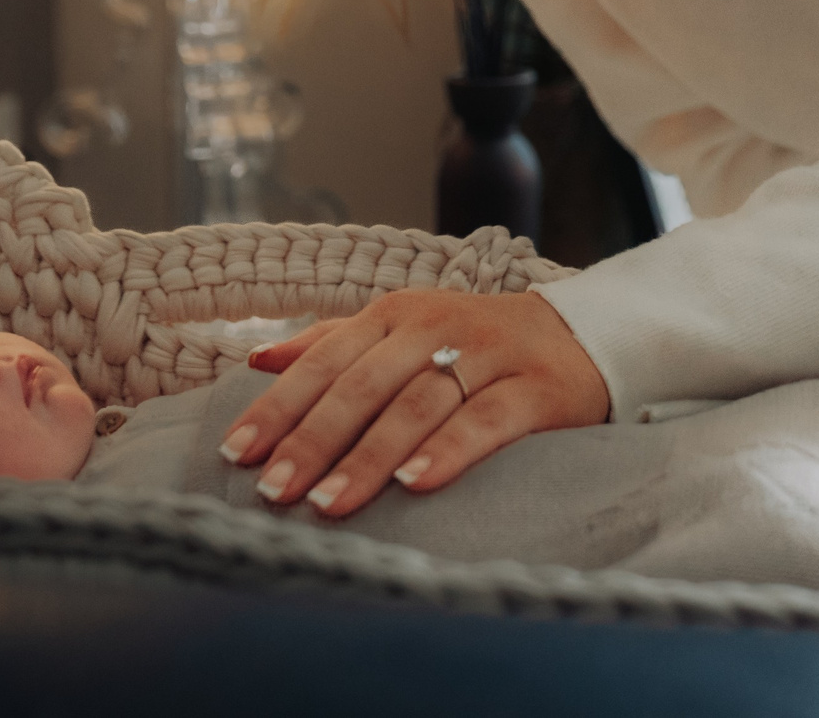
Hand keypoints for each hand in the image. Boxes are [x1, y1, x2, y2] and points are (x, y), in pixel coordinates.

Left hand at [219, 288, 608, 516]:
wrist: (582, 335)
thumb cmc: (474, 343)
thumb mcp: (403, 331)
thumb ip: (330, 342)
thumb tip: (254, 359)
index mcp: (395, 315)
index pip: (324, 361)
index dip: (278, 406)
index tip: (237, 453)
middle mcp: (435, 327)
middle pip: (363, 385)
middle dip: (312, 440)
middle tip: (273, 491)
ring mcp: (487, 354)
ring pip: (417, 405)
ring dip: (368, 456)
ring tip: (328, 503)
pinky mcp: (535, 388)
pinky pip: (487, 420)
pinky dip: (449, 450)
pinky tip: (415, 484)